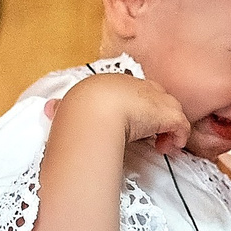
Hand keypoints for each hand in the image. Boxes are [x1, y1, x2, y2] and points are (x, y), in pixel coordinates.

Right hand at [52, 72, 189, 155]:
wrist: (94, 111)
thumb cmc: (80, 109)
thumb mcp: (68, 107)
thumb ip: (61, 109)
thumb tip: (49, 108)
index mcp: (114, 83)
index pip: (132, 90)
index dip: (134, 107)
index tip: (130, 123)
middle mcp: (137, 86)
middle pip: (155, 96)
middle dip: (154, 114)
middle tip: (148, 136)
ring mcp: (155, 99)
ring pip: (171, 109)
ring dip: (166, 128)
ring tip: (159, 146)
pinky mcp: (167, 114)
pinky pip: (181, 125)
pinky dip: (178, 136)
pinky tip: (169, 148)